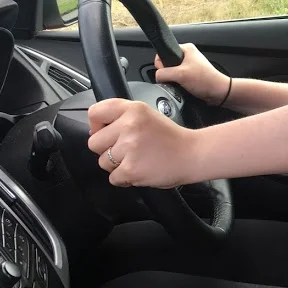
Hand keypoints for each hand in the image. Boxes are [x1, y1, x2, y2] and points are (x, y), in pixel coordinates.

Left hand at [87, 99, 201, 187]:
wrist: (193, 154)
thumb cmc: (171, 138)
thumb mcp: (147, 115)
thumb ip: (122, 117)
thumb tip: (94, 130)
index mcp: (133, 109)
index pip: (95, 113)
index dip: (97, 125)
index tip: (106, 131)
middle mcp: (129, 126)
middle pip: (94, 142)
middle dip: (107, 149)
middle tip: (128, 149)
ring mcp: (129, 148)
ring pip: (103, 161)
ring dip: (117, 165)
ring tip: (138, 159)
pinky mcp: (131, 169)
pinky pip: (113, 178)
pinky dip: (125, 178)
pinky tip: (141, 169)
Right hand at [155, 43, 230, 105]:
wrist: (218, 92)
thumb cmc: (205, 80)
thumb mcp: (180, 74)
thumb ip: (163, 73)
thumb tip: (157, 76)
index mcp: (186, 48)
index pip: (163, 52)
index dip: (162, 63)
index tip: (168, 71)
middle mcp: (188, 55)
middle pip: (166, 63)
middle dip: (168, 73)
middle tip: (177, 78)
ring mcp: (189, 66)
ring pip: (172, 72)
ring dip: (173, 79)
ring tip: (182, 83)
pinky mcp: (191, 75)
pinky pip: (177, 78)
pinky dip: (178, 83)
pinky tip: (183, 87)